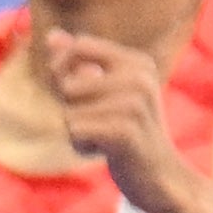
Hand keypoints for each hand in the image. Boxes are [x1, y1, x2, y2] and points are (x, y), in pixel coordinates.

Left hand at [35, 24, 194, 212]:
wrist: (162, 176)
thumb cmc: (128, 132)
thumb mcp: (104, 92)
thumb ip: (76, 63)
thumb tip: (50, 36)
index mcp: (139, 62)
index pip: (78, 46)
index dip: (64, 68)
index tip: (84, 93)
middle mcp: (140, 78)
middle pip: (67, 81)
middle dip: (71, 106)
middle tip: (104, 122)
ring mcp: (134, 104)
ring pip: (67, 109)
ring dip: (77, 129)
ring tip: (106, 138)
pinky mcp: (124, 131)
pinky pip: (74, 130)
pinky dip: (81, 146)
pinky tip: (106, 152)